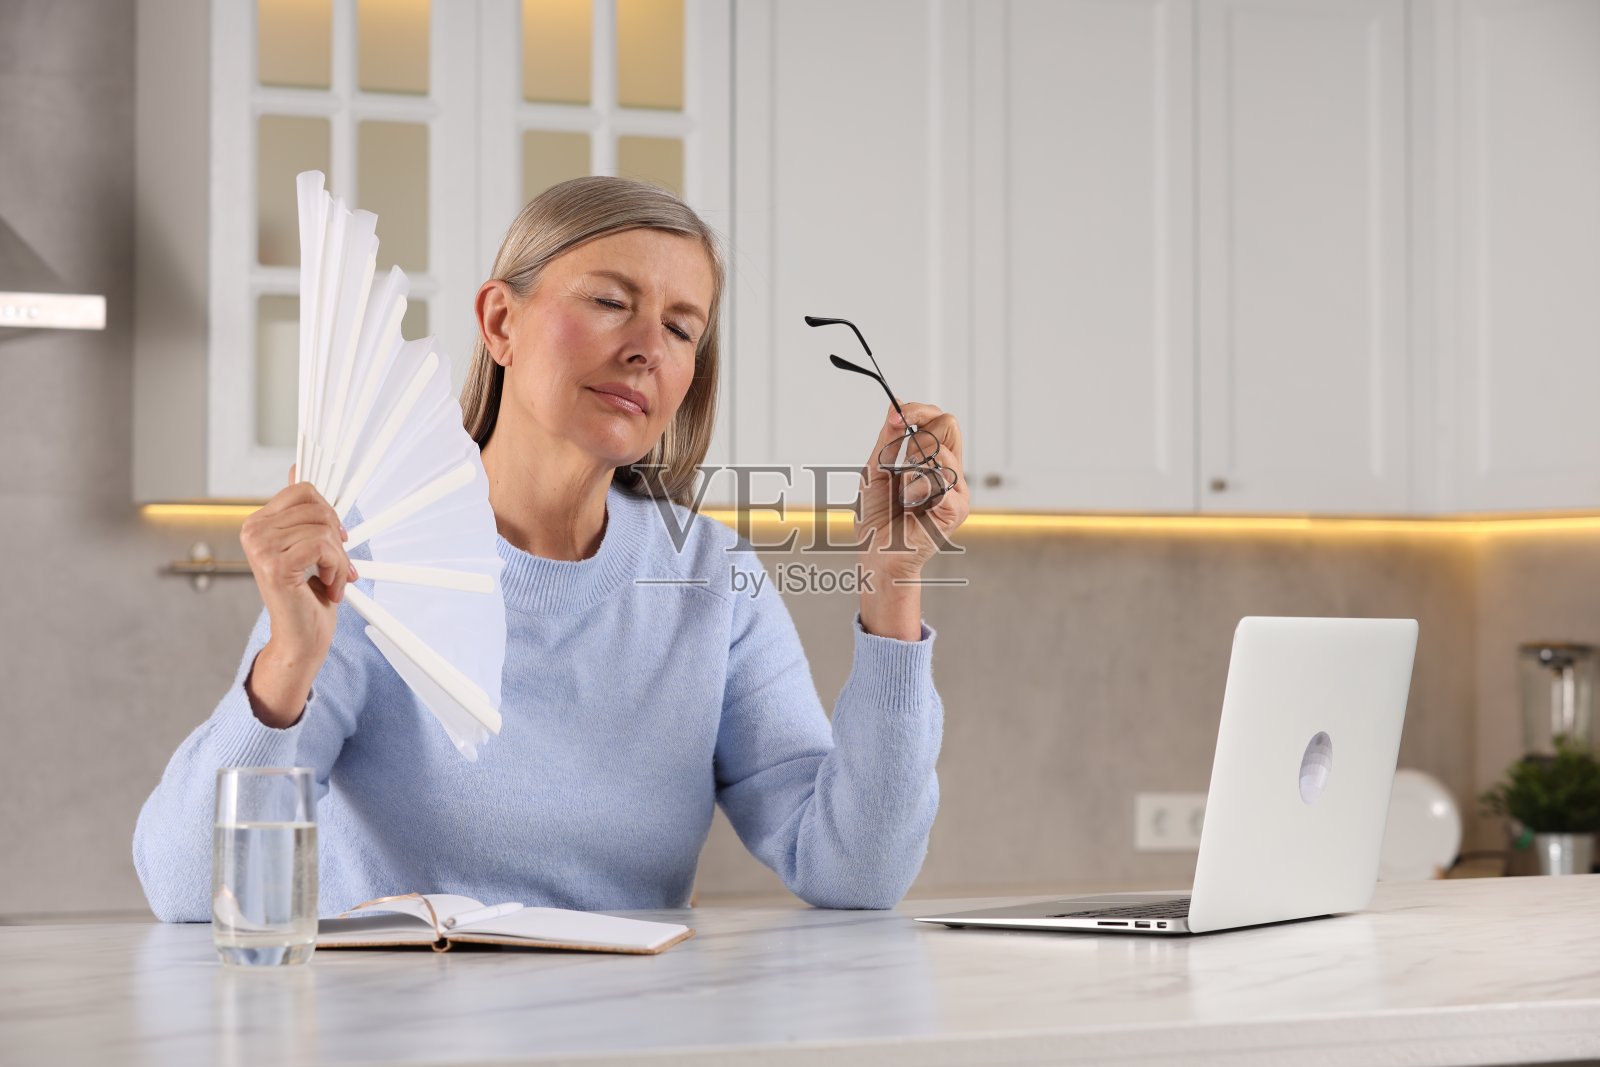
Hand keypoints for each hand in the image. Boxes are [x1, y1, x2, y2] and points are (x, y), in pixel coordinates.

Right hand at [237, 467, 357, 725]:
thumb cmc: (308, 595)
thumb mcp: (309, 545)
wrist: (303, 639)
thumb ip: (302, 511)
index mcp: (258, 522)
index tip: (336, 537)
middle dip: (337, 539)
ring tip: (331, 581)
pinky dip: (337, 569)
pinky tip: (329, 588)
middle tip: (335, 567)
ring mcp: (260, 547)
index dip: (330, 512)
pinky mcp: (275, 565)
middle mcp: (253, 531)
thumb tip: (297, 468)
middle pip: (319, 507)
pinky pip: (324, 547)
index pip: (305, 489)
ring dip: (339, 559)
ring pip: (324, 528)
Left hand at [856, 403, 969, 638]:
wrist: (877, 555)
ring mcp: (957, 491)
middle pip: (949, 425)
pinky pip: (943, 478)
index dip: (918, 411)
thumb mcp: (876, 469)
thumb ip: (888, 440)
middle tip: (898, 456)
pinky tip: (911, 504)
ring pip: (941, 451)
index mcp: (934, 461)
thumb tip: (895, 407)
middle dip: (917, 431)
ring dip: (911, 467)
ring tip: (903, 493)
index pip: (939, 420)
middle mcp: (950, 472)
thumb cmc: (878, 519)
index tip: (896, 417)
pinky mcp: (956, 509)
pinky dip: (918, 487)